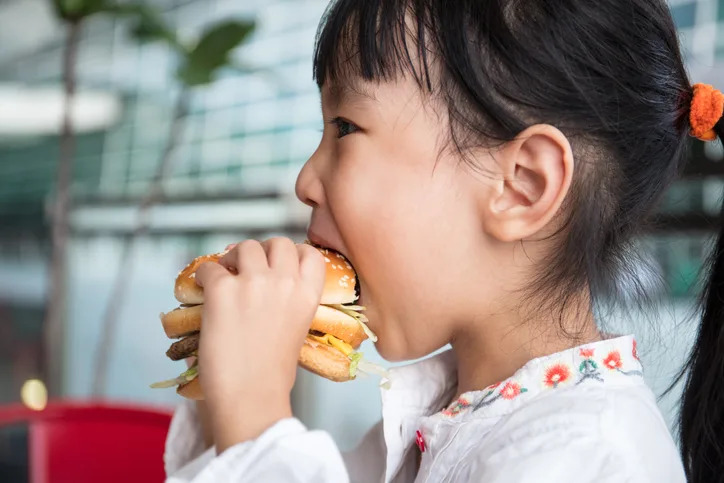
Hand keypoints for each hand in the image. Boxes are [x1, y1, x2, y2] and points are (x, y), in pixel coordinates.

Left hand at [194, 238, 324, 450]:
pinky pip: (210, 268)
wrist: (251, 396)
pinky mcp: (223, 290)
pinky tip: (204, 290)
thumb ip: (289, 303)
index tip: (279, 262)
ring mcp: (253, 283)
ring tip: (226, 275)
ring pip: (245, 247)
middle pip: (277, 242)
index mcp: (308, 294)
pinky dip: (205, 276)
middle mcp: (285, 282)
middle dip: (262, 250)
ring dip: (233, 258)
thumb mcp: (296, 330)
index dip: (293, 253)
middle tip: (248, 266)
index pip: (309, 253)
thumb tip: (267, 289)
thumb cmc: (273, 373)